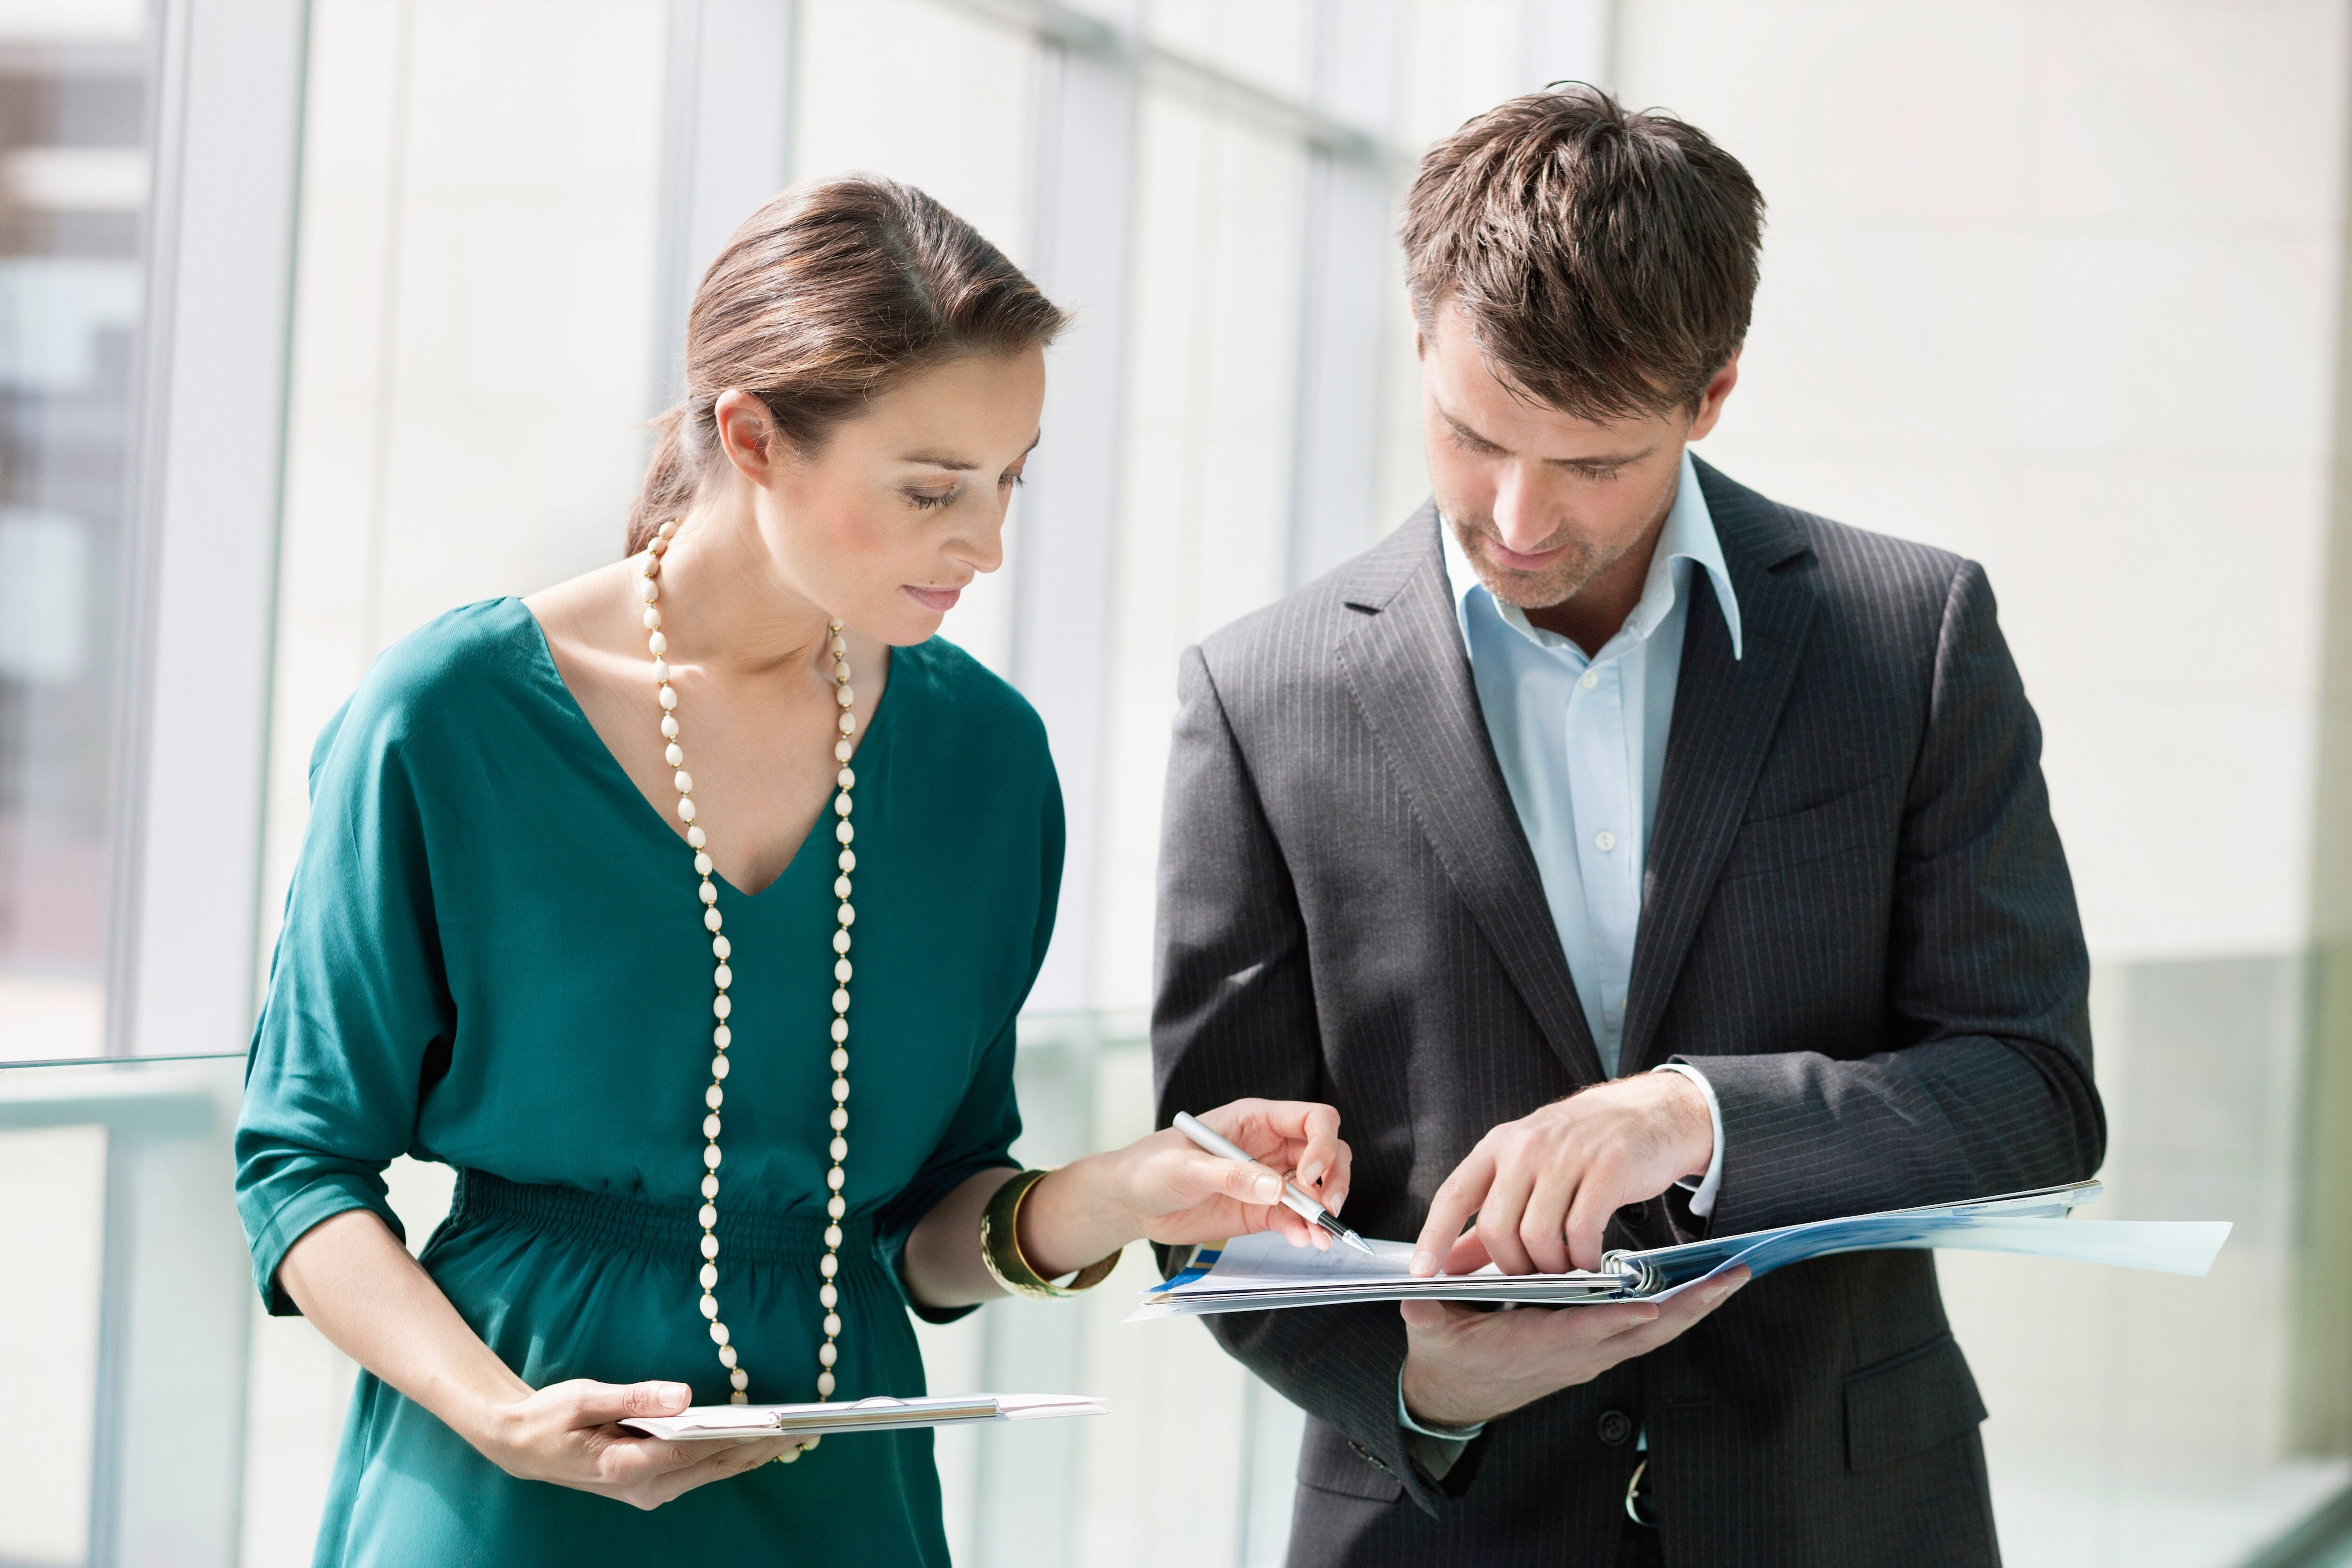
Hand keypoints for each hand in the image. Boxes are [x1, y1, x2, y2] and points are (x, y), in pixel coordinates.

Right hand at [472, 1378, 810, 1508]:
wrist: (521, 1445)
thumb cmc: (550, 1418)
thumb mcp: (585, 1398)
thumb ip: (634, 1397)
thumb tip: (683, 1394)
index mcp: (627, 1466)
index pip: (696, 1451)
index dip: (739, 1437)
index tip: (777, 1426)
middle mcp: (644, 1487)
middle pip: (713, 1466)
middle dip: (760, 1448)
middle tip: (806, 1429)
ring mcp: (649, 1491)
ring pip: (710, 1472)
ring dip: (750, 1454)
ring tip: (794, 1434)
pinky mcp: (652, 1484)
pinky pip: (698, 1471)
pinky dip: (729, 1456)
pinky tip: (756, 1441)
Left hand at [1018, 1098, 1352, 1275]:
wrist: (1132, 1202)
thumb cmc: (1152, 1167)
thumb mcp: (1187, 1167)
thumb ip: (1232, 1175)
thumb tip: (1277, 1187)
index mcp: (1256, 1120)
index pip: (1313, 1120)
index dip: (1323, 1145)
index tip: (1310, 1176)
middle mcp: (1270, 1146)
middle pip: (1326, 1153)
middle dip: (1335, 1180)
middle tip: (1328, 1209)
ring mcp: (1269, 1180)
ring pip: (1317, 1189)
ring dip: (1325, 1211)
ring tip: (1322, 1236)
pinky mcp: (1262, 1211)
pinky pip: (1295, 1218)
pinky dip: (1305, 1230)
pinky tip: (1303, 1241)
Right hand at [1400, 1268, 1749, 1427]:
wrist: (1456, 1396)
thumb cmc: (1447, 1356)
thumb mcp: (1432, 1332)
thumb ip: (1427, 1315)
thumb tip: (1413, 1300)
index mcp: (1534, 1347)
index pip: (1580, 1333)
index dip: (1614, 1321)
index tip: (1649, 1306)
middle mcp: (1572, 1354)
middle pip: (1641, 1336)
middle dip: (1687, 1308)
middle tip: (1729, 1278)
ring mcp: (1589, 1355)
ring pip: (1653, 1334)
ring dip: (1694, 1307)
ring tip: (1730, 1276)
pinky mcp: (1594, 1351)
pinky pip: (1646, 1333)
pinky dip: (1678, 1312)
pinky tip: (1700, 1290)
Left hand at [1412, 1072, 1711, 1276]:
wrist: (1651, 1112)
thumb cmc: (1582, 1149)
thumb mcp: (1529, 1170)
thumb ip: (1489, 1217)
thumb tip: (1449, 1264)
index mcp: (1500, 1145)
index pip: (1454, 1194)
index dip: (1434, 1237)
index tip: (1421, 1274)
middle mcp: (1528, 1146)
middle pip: (1497, 1227)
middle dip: (1512, 1265)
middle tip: (1533, 1274)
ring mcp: (1568, 1155)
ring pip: (1537, 1235)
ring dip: (1550, 1266)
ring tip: (1565, 1267)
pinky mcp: (1609, 1169)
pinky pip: (1582, 1233)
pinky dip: (1583, 1259)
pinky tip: (1590, 1260)